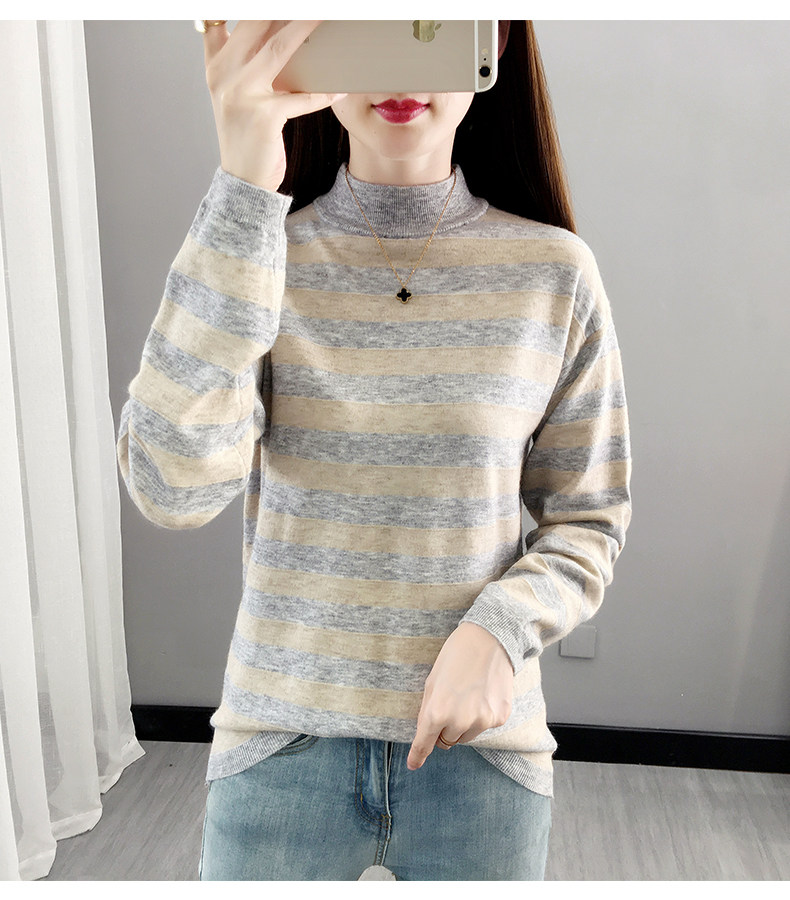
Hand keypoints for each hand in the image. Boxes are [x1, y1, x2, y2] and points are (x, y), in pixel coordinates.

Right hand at [202, 20, 346, 190]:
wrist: (243, 181)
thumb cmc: (246, 137)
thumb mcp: (236, 95)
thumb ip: (244, 63)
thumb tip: (278, 33)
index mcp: (215, 66)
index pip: (222, 20)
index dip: (246, 9)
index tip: (273, 3)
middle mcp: (223, 75)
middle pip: (255, 24)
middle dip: (282, 9)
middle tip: (310, 6)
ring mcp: (241, 94)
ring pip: (278, 49)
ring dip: (305, 28)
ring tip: (324, 17)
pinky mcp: (263, 116)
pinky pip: (300, 97)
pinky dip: (322, 93)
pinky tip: (339, 88)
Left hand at [406, 622, 513, 770]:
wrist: (489, 639)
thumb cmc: (456, 656)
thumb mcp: (432, 682)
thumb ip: (427, 712)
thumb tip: (426, 736)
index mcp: (437, 712)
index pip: (425, 743)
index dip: (418, 755)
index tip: (413, 764)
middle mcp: (459, 721)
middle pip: (447, 741)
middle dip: (444, 729)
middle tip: (449, 704)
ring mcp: (482, 721)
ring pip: (466, 736)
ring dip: (463, 724)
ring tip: (468, 696)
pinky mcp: (499, 718)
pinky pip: (484, 727)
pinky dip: (481, 716)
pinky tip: (483, 694)